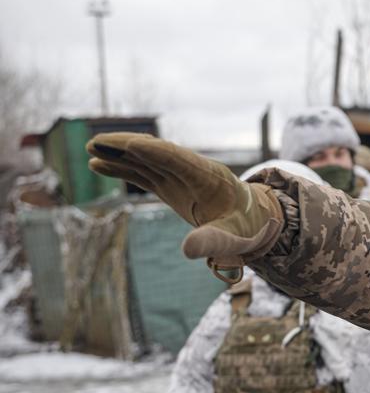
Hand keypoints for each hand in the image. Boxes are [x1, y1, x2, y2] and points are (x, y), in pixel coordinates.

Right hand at [87, 133, 283, 270]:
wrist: (255, 220)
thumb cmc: (248, 227)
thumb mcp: (235, 238)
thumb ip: (214, 242)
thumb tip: (187, 251)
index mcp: (211, 178)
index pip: (180, 160)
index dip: (156, 152)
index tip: (132, 144)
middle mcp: (193, 171)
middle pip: (157, 152)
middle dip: (128, 146)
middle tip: (98, 141)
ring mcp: (180, 177)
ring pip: (146, 160)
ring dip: (120, 154)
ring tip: (91, 148)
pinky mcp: (172, 186)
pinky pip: (144, 173)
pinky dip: (123, 168)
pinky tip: (99, 164)